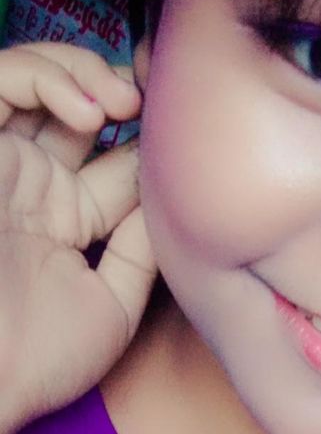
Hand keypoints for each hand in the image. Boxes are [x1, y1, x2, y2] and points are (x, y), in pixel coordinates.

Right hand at [0, 42, 156, 433]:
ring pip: (38, 81)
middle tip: (157, 96)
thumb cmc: (39, 358)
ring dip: (87, 75)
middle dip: (124, 92)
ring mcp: (0, 164)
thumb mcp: (113, 304)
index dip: (152, 138)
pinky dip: (41, 77)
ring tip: (124, 102)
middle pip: (80, 110)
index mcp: (68, 220)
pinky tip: (86, 110)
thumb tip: (169, 199)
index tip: (189, 123)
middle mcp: (34, 184)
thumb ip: (141, 249)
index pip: (118, 160)